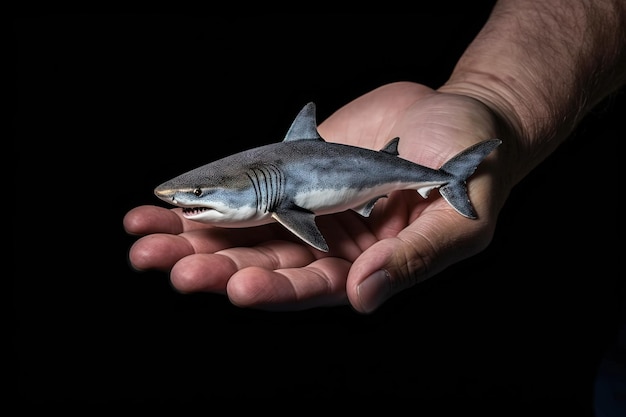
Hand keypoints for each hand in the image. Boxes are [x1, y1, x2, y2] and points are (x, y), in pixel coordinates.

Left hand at [123, 81, 511, 312]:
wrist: (458, 118)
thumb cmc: (470, 171)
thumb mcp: (456, 220)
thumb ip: (413, 259)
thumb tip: (361, 297)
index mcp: (364, 267)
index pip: (310, 287)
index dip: (272, 289)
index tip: (235, 285)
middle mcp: (326, 243)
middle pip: (261, 264)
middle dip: (212, 265)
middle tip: (163, 263)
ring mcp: (305, 206)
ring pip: (242, 230)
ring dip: (192, 235)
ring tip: (143, 239)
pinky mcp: (291, 171)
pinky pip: (245, 186)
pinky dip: (207, 193)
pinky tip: (167, 203)